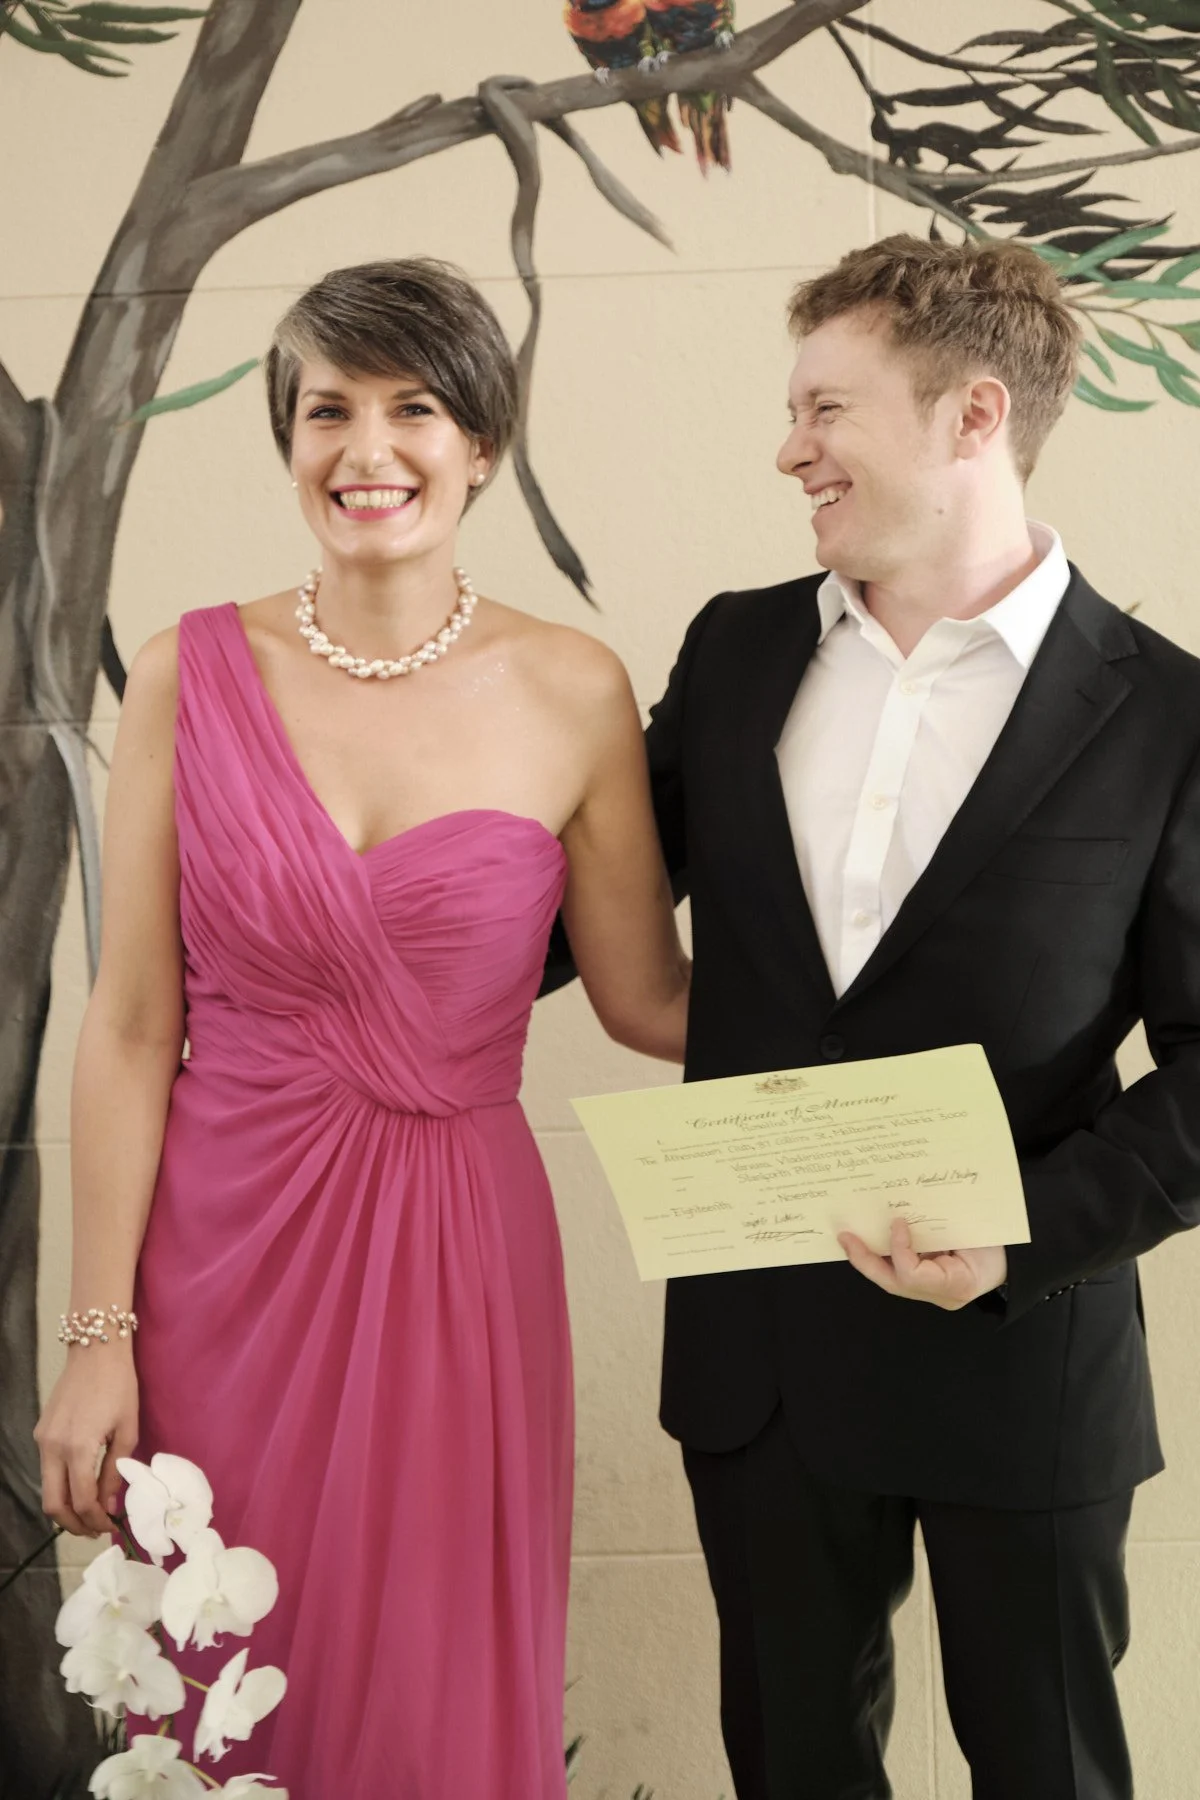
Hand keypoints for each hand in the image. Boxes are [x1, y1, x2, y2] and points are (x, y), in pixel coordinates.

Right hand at [34, 1351, 138, 1536]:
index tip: (110, 1527)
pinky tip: (82, 1484)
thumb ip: (116, 1470)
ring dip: (66, 1506)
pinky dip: (62, 1484)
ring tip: (90, 1512)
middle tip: (94, 1530)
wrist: (96, 1349)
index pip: (81, 1500)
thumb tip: (110, 1504)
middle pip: (53, 1504)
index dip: (95, 1520)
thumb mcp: (127, 1429)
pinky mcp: (41, 1432)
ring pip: (47, 1488)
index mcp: (77, 1447)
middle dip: (73, 1524)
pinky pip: (48, 1468)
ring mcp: (42, 1439)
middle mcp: (52, 1447)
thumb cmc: (119, 1385)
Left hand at [838, 1218, 1006, 1311]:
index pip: (916, 1275)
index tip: (897, 1222)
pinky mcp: (926, 1283)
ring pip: (891, 1280)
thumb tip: (914, 1206)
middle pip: (894, 1283)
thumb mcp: (980, 1235)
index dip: (901, 1250)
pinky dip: (883, 1255)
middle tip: (845, 1237)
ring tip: (848, 1237)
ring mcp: (932, 1292)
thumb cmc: (998, 1246)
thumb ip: (952, 1227)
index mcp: (957, 1284)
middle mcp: (940, 1294)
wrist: (1013, 1262)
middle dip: (866, 1261)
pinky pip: (898, 1271)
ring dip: (868, 1259)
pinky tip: (869, 1238)